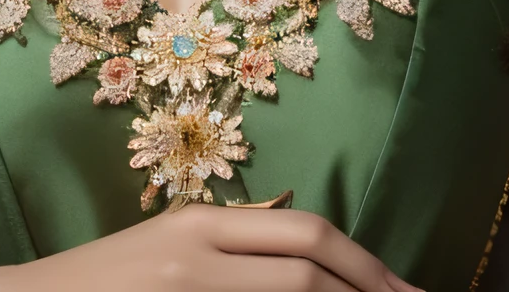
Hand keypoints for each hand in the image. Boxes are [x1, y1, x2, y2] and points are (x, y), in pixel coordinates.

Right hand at [1, 202, 423, 291]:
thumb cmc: (102, 287)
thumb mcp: (169, 254)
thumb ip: (231, 256)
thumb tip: (311, 270)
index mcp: (203, 222)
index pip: (308, 233)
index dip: (367, 264)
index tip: (406, 290)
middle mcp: (199, 247)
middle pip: (310, 267)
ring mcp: (185, 286)